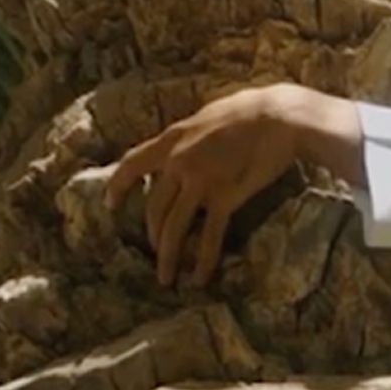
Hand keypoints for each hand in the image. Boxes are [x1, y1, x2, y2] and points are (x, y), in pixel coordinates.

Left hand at [104, 81, 363, 287]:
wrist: (280, 117)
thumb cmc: (250, 110)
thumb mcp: (206, 116)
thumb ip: (190, 137)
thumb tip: (183, 147)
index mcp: (172, 138)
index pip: (133, 164)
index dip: (118, 187)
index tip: (110, 204)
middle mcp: (179, 162)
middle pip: (154, 207)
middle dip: (152, 235)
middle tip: (155, 252)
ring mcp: (200, 182)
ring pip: (173, 228)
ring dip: (167, 257)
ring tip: (167, 279)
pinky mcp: (224, 198)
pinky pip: (209, 236)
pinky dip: (203, 261)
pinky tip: (200, 278)